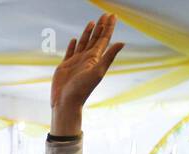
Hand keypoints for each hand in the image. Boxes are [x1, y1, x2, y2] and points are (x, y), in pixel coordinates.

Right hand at [50, 13, 124, 133]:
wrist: (66, 102)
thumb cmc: (81, 89)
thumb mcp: (97, 72)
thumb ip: (109, 56)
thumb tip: (122, 42)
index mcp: (95, 59)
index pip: (104, 39)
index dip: (109, 27)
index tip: (112, 15)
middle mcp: (87, 59)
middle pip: (95, 39)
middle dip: (101, 27)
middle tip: (105, 15)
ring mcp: (76, 62)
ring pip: (83, 43)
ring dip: (88, 33)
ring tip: (92, 22)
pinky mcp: (65, 66)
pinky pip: (70, 52)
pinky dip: (73, 45)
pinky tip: (74, 39)